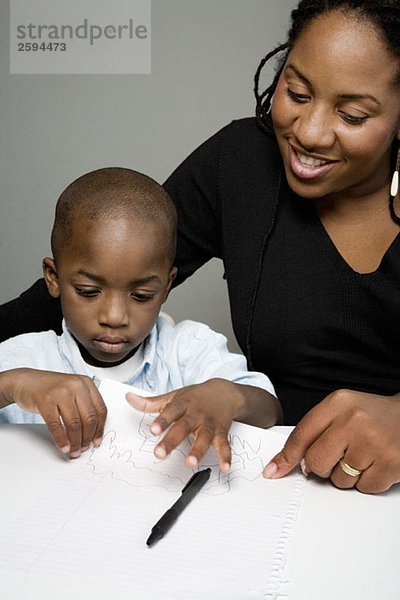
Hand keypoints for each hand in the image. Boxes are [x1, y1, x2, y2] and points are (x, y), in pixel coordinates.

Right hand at [2, 368, 106, 457]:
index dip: (100, 429)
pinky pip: (56, 425)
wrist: (26, 381)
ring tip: (73, 451)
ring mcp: (61, 392)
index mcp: (86, 383)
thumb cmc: (51, 389)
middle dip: (87, 438)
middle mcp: (76, 385)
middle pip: (89, 418)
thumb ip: (84, 405)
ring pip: (74, 423)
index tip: (97, 441)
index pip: (100, 409)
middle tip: (83, 449)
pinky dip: (61, 440)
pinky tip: (63, 447)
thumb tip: (93, 433)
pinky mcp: (45, 401)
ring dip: (75, 442)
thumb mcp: (73, 390)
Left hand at [126, 378, 253, 471]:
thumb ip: (151, 402)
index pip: (171, 412)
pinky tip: (224, 467)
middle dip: (172, 440)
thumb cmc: (194, 397)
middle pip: (183, 427)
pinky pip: (224, 445)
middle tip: (160, 454)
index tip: (153, 430)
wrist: (223, 392)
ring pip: (204, 437)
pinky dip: (226, 456)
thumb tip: (129, 398)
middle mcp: (196, 414)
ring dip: (198, 450)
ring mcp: (209, 424)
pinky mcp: (221, 432)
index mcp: (183, 405)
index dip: (162, 421)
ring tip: (190, 463)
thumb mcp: (173, 397)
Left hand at [262, 389, 399, 493]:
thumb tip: (285, 463)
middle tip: (339, 454)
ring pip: (339, 479)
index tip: (274, 471)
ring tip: (362, 454)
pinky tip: (375, 462)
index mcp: (338, 404)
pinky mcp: (391, 464)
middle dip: (323, 466)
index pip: (301, 435)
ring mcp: (373, 443)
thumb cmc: (372, 415)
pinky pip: (363, 488)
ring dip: (347, 474)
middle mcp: (354, 421)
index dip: (286, 457)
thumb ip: (314, 431)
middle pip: (316, 462)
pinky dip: (367, 481)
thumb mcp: (341, 410)